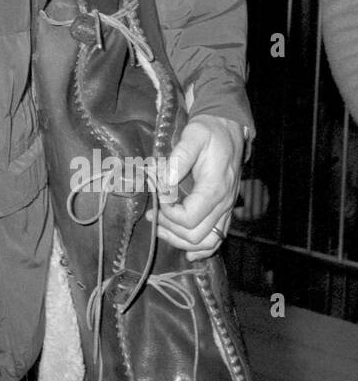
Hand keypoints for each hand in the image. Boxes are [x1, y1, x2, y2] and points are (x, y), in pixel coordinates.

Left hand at [147, 115, 243, 261]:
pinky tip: (188, 252)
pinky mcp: (225, 210)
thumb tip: (163, 180)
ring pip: (207, 242)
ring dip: (182, 241)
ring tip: (161, 230)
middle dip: (170, 230)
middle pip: (196, 235)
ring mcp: (226, 209)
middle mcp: (224, 203)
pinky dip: (202, 249)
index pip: (189, 218)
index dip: (168, 215)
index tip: (156, 201)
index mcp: (214, 188)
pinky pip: (217, 238)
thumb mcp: (193, 136)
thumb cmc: (209, 132)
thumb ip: (178, 158)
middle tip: (152, 216)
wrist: (228, 129)